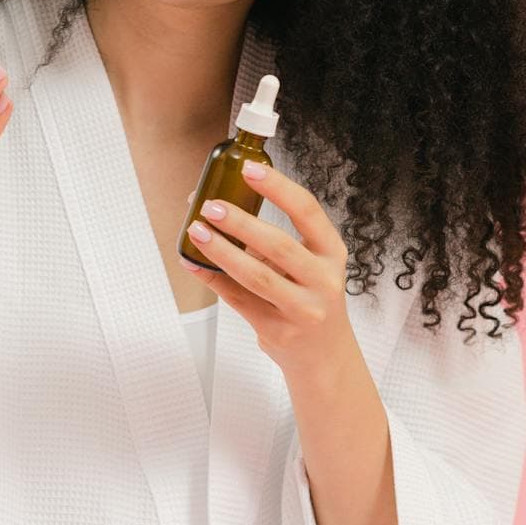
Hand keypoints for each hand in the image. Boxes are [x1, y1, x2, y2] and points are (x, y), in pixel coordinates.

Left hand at [180, 161, 357, 383]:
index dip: (278, 188)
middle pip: (279, 245)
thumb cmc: (311, 298)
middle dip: (241, 222)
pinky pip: (238, 299)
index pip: (308, 211)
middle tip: (211, 206)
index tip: (250, 169)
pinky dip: (212, 278)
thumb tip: (223, 205)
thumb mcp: (311, 265)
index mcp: (332, 253)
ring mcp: (302, 309)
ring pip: (256, 276)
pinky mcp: (278, 330)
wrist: (324, 355)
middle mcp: (323, 280)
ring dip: (221, 251)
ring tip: (197, 231)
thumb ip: (276, 241)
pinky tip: (194, 263)